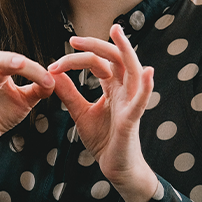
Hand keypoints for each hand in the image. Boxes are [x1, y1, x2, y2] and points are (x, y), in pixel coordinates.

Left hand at [47, 24, 158, 201]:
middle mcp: (124, 90)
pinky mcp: (133, 120)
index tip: (54, 63)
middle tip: (73, 39)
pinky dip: (146, 87)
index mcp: (112, 87)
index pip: (97, 63)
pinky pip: (142, 101)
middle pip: (114, 59)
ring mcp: (131, 103)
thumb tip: (53, 73)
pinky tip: (148, 72)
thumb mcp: (80, 112)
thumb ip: (69, 93)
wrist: (114, 167)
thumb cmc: (103, 139)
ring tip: (118, 34)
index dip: (76, 58)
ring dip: (126, 51)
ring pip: (133, 70)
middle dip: (96, 45)